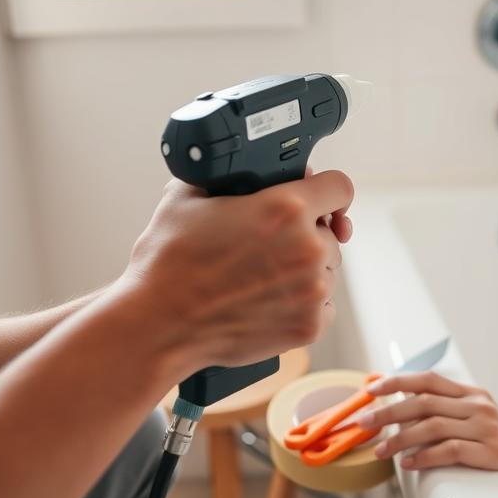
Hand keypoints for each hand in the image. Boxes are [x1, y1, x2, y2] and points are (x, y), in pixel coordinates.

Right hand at [117, 170, 353, 373]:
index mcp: (286, 208)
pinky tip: (269, 302)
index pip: (339, 187)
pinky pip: (323, 308)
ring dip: (305, 272)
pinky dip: (303, 305)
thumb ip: (227, 176)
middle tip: (266, 247)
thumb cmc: (169, 263)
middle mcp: (308, 248)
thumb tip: (248, 171)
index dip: (327, 190)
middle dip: (305, 236)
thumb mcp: (188, 197)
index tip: (319, 201)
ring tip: (260, 278)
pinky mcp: (308, 326)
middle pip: (329, 234)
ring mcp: (312, 291)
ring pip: (326, 271)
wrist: (158, 324)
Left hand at [357, 372, 497, 470]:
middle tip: (364, 423)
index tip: (370, 390)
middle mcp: (478, 404)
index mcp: (468, 392)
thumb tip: (394, 396)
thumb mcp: (464, 410)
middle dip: (389, 413)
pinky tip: (408, 463)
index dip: (397, 382)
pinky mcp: (492, 451)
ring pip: (434, 427)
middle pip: (425, 403)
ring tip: (380, 452)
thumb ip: (436, 404)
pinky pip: (451, 451)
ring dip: (401, 440)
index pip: (428, 380)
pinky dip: (426, 456)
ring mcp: (487, 427)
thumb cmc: (483, 432)